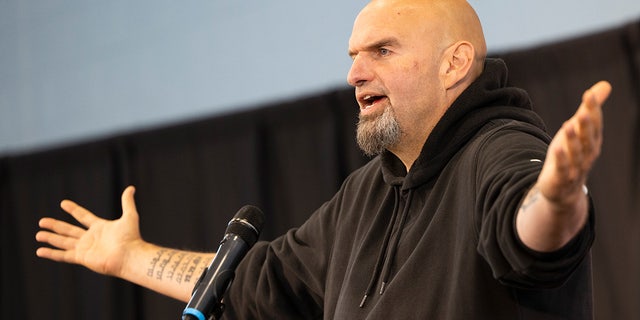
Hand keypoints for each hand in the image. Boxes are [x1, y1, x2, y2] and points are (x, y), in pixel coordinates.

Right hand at [36, 186, 142, 276]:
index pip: (83, 216)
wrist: (129, 255)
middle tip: (41, 221)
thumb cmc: (131, 238)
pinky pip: (63, 255)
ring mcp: (85, 248)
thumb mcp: (130, 216)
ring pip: (63, 242)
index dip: (73, 210)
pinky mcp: (82, 258)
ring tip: (38, 234)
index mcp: (100, 227)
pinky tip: (40, 251)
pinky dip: (51, 253)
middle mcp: (91, 238)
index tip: (63, 203)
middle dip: (55, 226)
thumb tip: (131, 188)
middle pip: (69, 230)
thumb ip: (127, 202)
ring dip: (50, 238)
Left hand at [517, 81, 611, 251]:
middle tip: (584, 110)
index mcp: (592, 141)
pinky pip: (563, 168)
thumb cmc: (571, 155)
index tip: (589, 94)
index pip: (594, 124)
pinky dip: (561, 159)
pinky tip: (557, 148)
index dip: (592, 110)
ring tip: (568, 125)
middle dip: (586, 125)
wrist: (564, 191)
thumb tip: (605, 85)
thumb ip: (589, 109)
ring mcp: (576, 168)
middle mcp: (587, 154)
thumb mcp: (578, 130)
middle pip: (587, 138)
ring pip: (576, 153)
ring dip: (573, 140)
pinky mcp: (561, 178)